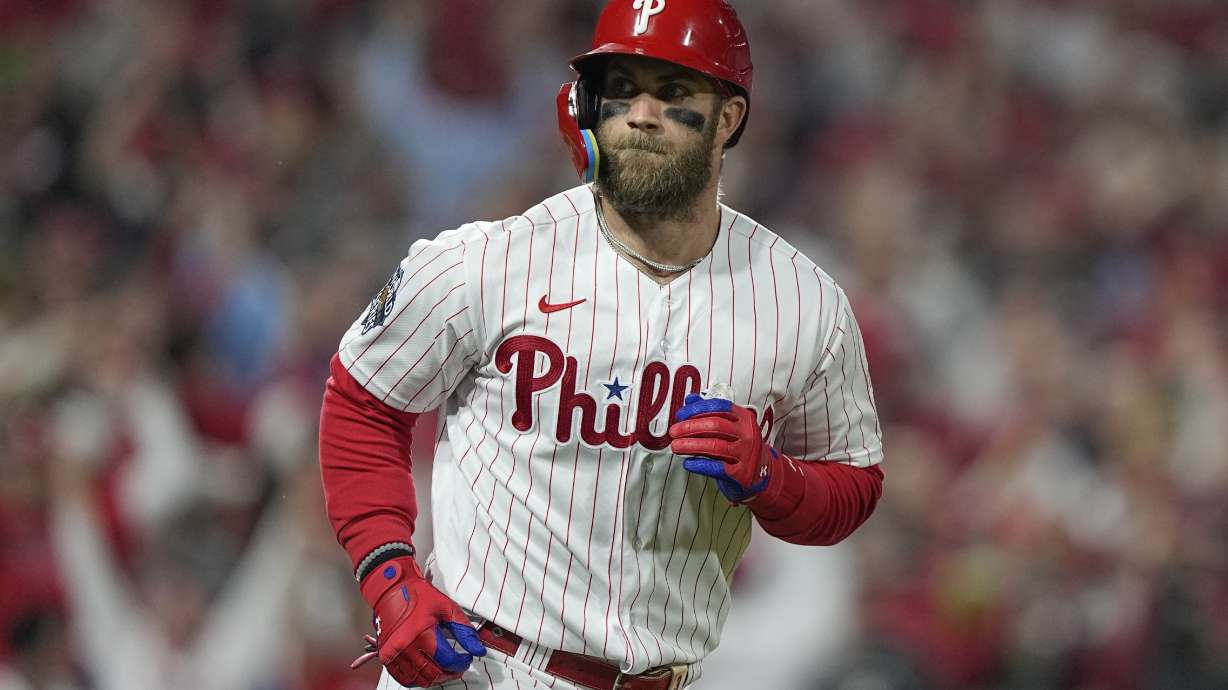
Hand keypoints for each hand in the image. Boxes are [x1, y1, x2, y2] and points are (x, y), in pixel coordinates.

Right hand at [352, 557, 485, 686]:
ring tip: (444, 670)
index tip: (466, 659)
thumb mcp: (447, 608)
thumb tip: (478, 649)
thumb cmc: (417, 596)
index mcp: (422, 634)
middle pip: (434, 674)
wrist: (391, 590)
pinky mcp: (385, 656)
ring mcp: (393, 654)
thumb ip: (464, 630)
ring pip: (419, 680)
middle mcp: (406, 647)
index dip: (461, 663)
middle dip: (450, 673)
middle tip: (458, 667)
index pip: (447, 661)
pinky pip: (403, 679)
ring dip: (435, 678)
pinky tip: (426, 672)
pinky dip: (417, 680)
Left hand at [668, 394, 776, 502]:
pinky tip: (688, 463)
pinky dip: (699, 464)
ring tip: (676, 446)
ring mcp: (746, 454)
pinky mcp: (741, 474)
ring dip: (691, 445)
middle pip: (715, 425)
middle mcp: (748, 434)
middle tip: (674, 431)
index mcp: (745, 418)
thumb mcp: (731, 427)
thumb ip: (711, 412)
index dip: (696, 409)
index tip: (680, 415)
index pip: (719, 407)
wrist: (761, 474)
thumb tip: (691, 398)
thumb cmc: (741, 447)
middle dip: (690, 427)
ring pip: (715, 446)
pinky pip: (717, 467)